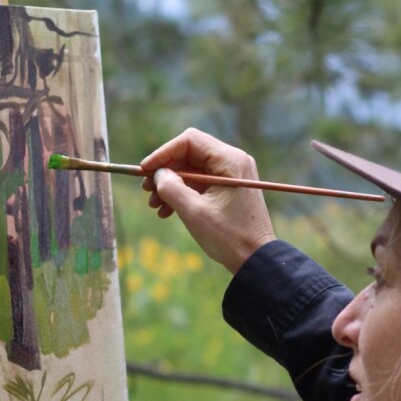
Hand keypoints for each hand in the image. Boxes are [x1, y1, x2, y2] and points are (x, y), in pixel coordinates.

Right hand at [141, 129, 274, 273]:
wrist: (256, 259)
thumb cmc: (228, 236)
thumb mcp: (193, 212)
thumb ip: (171, 187)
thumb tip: (158, 174)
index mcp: (230, 160)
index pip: (189, 141)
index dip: (163, 153)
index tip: (145, 170)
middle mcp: (234, 161)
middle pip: (190, 154)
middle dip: (166, 171)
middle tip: (146, 190)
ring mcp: (232, 175)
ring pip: (192, 170)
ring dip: (171, 185)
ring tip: (154, 204)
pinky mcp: (229, 189)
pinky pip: (200, 183)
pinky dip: (183, 193)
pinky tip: (167, 211)